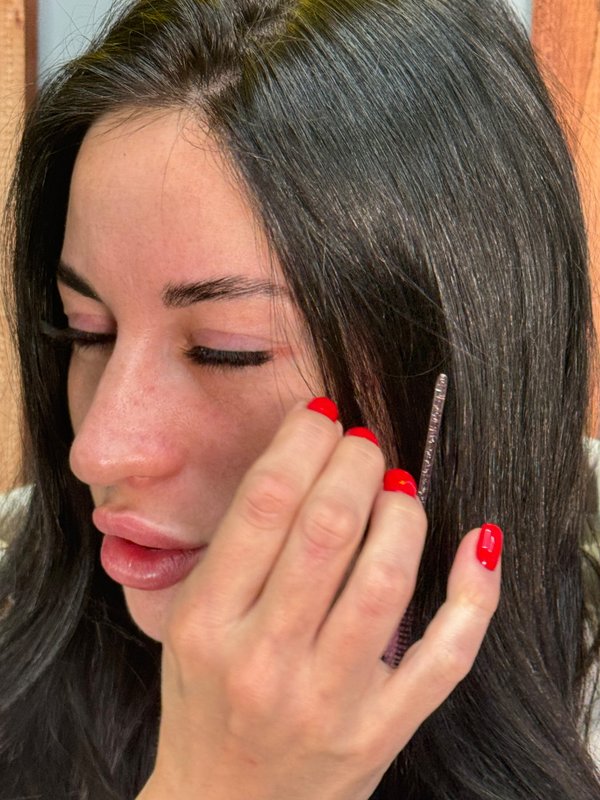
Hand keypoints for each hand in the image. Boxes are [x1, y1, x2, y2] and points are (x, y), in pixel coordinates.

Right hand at [137, 399, 501, 799]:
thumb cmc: (205, 705)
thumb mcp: (188, 624)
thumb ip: (234, 549)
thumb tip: (301, 465)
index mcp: (207, 625)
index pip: (264, 505)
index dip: (301, 443)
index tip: (321, 417)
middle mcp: (266, 660)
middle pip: (328, 528)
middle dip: (357, 463)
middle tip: (364, 446)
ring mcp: (329, 698)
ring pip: (388, 577)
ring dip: (404, 511)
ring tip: (398, 487)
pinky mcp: (383, 728)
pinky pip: (447, 651)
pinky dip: (476, 591)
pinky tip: (479, 542)